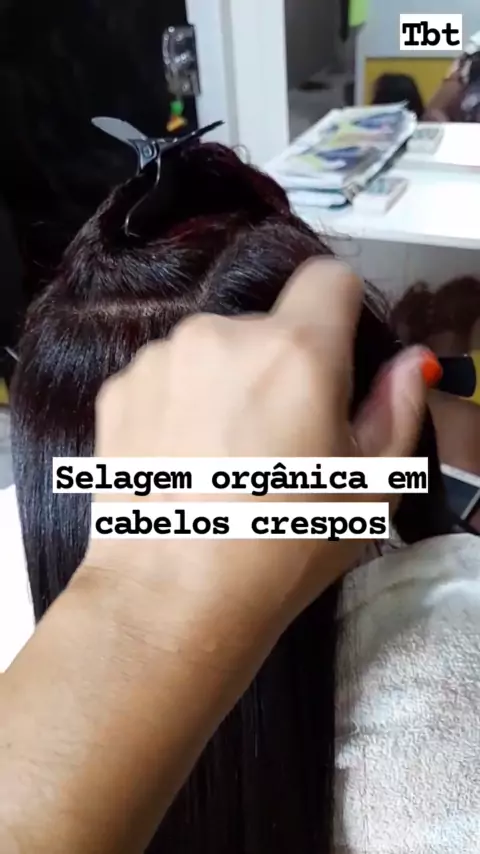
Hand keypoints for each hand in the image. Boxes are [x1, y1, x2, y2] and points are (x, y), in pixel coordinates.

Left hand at [83, 259, 429, 627]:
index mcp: (295, 350)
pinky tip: (182, 461)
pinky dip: (180, 403)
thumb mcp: (370, 487)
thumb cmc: (284, 544)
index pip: (329, 278)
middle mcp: (221, 335)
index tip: (336, 362)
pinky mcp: (118, 388)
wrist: (171, 596)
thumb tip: (406, 364)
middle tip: (279, 438)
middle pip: (268, 325)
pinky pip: (167, 376)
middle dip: (281, 365)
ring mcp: (161, 358)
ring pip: (214, 351)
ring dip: (227, 383)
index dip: (341, 313)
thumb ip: (398, 409)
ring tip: (222, 457)